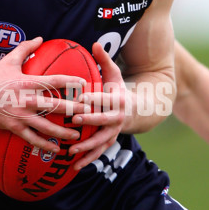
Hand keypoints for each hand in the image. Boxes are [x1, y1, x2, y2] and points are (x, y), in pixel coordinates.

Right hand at [0, 38, 87, 152]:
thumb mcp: (9, 60)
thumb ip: (26, 48)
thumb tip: (40, 37)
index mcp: (28, 82)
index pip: (54, 81)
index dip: (71, 81)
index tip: (84, 84)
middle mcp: (27, 99)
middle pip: (55, 105)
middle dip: (74, 109)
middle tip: (89, 111)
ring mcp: (21, 115)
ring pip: (46, 126)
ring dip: (63, 131)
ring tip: (78, 134)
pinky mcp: (14, 127)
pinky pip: (32, 138)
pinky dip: (44, 145)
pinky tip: (56, 149)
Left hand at [70, 42, 127, 169]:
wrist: (137, 111)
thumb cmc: (118, 90)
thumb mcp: (114, 74)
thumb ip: (104, 59)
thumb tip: (94, 43)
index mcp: (117, 99)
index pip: (103, 99)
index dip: (93, 99)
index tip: (80, 99)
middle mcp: (116, 117)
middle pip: (102, 120)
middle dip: (88, 121)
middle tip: (73, 121)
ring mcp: (114, 131)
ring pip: (101, 141)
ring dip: (86, 147)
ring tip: (71, 151)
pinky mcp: (109, 141)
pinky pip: (98, 152)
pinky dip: (88, 159)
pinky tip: (75, 166)